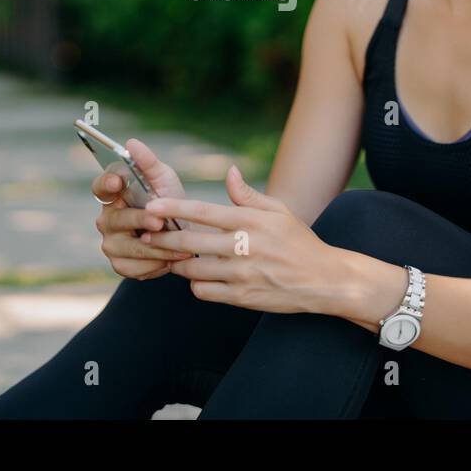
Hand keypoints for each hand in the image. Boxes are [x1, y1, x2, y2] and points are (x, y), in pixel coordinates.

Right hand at [93, 138, 193, 280]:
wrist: (186, 236)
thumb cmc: (169, 201)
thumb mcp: (164, 179)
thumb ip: (148, 162)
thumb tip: (131, 143)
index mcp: (114, 195)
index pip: (100, 187)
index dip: (106, 184)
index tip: (118, 182)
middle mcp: (107, 219)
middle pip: (116, 220)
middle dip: (139, 220)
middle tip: (159, 221)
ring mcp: (111, 244)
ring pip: (128, 247)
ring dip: (156, 247)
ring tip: (180, 247)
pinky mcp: (121, 265)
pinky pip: (134, 268)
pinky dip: (155, 265)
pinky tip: (172, 260)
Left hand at [142, 164, 341, 313]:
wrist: (324, 280)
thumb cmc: (298, 241)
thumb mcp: (279, 211)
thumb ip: (248, 195)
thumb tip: (229, 172)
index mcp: (251, 221)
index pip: (204, 212)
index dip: (174, 209)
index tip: (152, 206)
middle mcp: (245, 247)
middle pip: (190, 243)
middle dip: (162, 238)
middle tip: (147, 235)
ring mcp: (243, 275)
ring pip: (193, 270)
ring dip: (177, 264)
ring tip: (171, 256)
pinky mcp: (243, 298)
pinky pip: (205, 292)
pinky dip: (196, 285)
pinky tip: (198, 278)